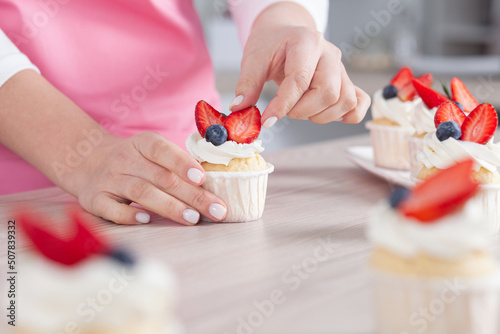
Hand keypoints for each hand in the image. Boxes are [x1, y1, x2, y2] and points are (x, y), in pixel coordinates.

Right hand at [75, 132, 226, 224]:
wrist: (85, 160)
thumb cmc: (133, 161)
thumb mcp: (150, 151)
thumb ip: (175, 163)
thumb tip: (212, 185)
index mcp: (142, 144)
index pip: (163, 150)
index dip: (183, 164)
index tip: (203, 179)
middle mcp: (125, 159)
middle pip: (161, 177)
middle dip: (192, 195)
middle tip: (215, 210)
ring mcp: (109, 179)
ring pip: (141, 192)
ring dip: (169, 206)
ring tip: (192, 218)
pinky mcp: (95, 199)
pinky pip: (112, 208)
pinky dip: (129, 215)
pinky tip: (146, 220)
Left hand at [230, 3, 370, 127]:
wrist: (284, 33)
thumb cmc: (271, 44)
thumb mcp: (253, 58)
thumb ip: (247, 84)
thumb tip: (239, 109)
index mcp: (306, 42)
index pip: (300, 80)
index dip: (282, 105)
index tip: (267, 120)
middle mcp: (329, 54)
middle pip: (328, 92)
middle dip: (302, 111)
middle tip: (285, 110)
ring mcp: (341, 68)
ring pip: (344, 100)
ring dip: (320, 115)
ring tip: (300, 109)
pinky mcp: (346, 81)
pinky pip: (358, 103)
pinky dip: (346, 115)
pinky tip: (324, 113)